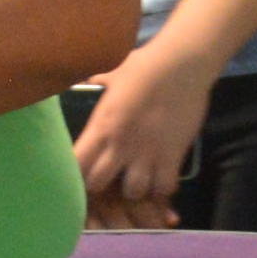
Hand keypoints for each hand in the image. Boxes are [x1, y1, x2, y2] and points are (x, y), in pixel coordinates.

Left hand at [69, 42, 212, 229]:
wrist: (182, 64)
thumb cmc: (144, 64)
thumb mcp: (110, 73)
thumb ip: (95, 82)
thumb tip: (84, 79)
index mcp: (101, 126)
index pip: (76, 163)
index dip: (74, 173)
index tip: (78, 172)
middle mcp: (120, 145)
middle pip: (98, 184)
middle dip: (100, 186)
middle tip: (108, 180)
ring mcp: (147, 154)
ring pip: (133, 192)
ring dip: (133, 190)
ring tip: (137, 181)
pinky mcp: (173, 157)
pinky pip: (164, 187)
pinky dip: (162, 188)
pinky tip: (161, 179)